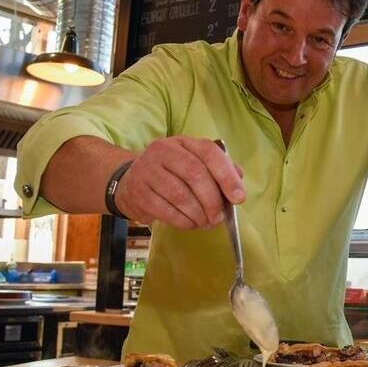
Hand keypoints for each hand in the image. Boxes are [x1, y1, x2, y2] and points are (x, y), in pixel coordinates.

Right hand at [116, 136, 245, 229]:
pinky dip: (183, 221)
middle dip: (212, 200)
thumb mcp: (194, 164)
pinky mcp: (138, 192)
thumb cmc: (171, 174)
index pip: (209, 152)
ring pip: (180, 195)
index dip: (227, 176)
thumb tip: (238, 186)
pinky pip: (165, 210)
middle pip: (195, 174)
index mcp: (183, 142)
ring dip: (198, 214)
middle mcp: (163, 150)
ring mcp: (147, 170)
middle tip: (219, 217)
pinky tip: (190, 224)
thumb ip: (218, 170)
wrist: (129, 181)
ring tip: (206, 222)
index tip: (239, 198)